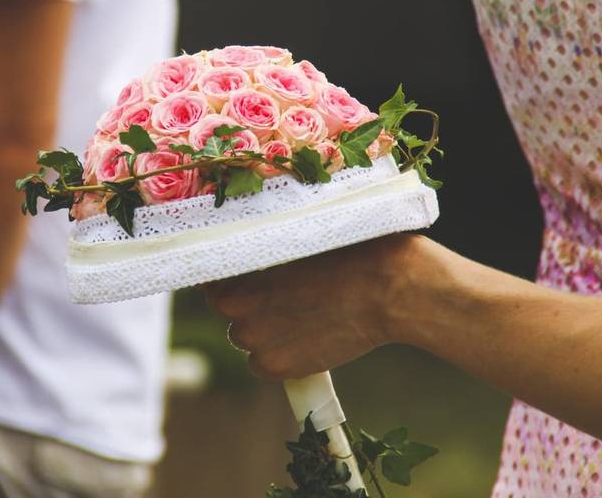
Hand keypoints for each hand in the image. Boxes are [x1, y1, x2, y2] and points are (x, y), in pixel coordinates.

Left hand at [206, 234, 436, 379]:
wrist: (389, 288)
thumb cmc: (351, 251)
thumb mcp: (300, 234)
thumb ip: (268, 245)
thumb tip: (251, 245)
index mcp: (238, 268)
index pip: (212, 280)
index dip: (231, 279)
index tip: (250, 279)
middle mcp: (236, 307)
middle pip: (228, 310)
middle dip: (250, 306)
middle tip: (285, 298)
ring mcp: (255, 339)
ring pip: (245, 338)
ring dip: (264, 331)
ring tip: (301, 318)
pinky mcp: (276, 366)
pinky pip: (261, 365)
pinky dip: (277, 357)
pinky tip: (303, 340)